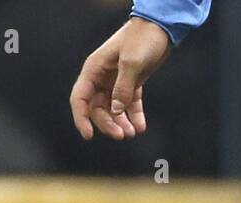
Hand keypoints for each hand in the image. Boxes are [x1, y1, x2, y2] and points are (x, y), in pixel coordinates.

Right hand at [70, 17, 171, 140]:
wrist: (160, 29)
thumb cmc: (142, 40)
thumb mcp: (131, 63)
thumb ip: (123, 88)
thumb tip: (115, 111)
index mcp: (94, 69)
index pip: (80, 98)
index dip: (81, 118)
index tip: (89, 136)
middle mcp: (102, 77)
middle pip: (97, 108)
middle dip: (108, 124)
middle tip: (122, 135)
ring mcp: (116, 81)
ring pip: (113, 109)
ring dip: (121, 123)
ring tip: (133, 133)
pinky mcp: (132, 84)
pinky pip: (130, 105)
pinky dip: (134, 117)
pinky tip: (141, 127)